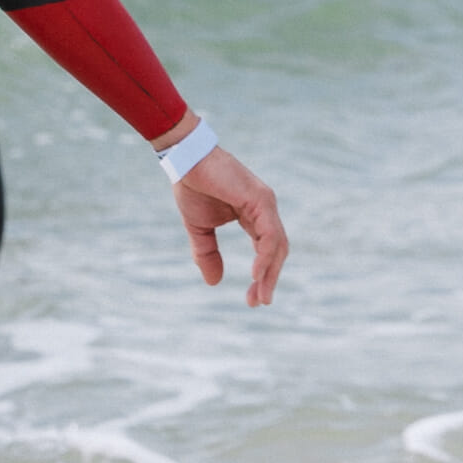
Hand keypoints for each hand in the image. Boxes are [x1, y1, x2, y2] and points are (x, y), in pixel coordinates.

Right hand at [173, 146, 288, 305]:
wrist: (185, 159)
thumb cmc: (192, 186)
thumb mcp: (199, 228)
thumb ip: (208, 254)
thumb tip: (214, 283)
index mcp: (254, 215)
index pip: (266, 249)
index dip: (263, 275)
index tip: (253, 299)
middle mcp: (265, 209)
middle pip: (278, 251)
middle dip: (270, 278)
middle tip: (261, 302)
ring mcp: (266, 203)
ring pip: (277, 245)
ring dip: (270, 272)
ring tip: (261, 294)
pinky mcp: (260, 200)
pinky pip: (269, 235)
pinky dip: (265, 256)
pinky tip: (257, 273)